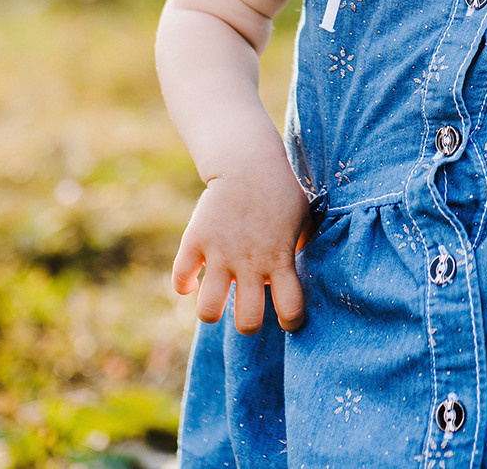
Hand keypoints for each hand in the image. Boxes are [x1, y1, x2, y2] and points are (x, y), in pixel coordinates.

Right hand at [172, 155, 313, 334]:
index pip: (290, 309)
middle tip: (249, 310)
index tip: (288, 320)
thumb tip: (306, 274)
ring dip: (212, 311)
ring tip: (218, 299)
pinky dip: (184, 284)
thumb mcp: (303, 219)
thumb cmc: (281, 192)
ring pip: (208, 310)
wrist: (247, 161)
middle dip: (249, 324)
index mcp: (280, 258)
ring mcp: (220, 253)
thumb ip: (301, 250)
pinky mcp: (195, 240)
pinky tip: (194, 279)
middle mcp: (250, 262)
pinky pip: (180, 278)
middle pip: (248, 322)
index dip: (292, 322)